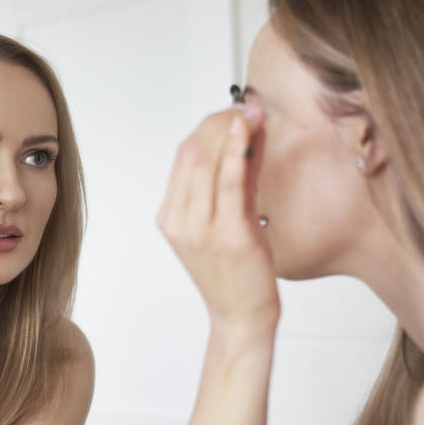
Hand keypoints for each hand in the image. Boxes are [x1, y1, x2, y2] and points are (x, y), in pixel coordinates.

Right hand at [157, 104, 279, 338]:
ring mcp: (200, 229)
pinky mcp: (227, 235)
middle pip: (192, 153)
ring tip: (252, 112)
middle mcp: (179, 220)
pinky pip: (228, 182)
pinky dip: (237, 150)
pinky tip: (247, 130)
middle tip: (246, 107)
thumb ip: (235, 181)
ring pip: (206, 162)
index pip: (183, 156)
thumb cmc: (236, 274)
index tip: (234, 111)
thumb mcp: (229, 221)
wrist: (241, 317)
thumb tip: (248, 136)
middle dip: (220, 122)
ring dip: (231, 129)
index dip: (209, 126)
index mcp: (170, 217)